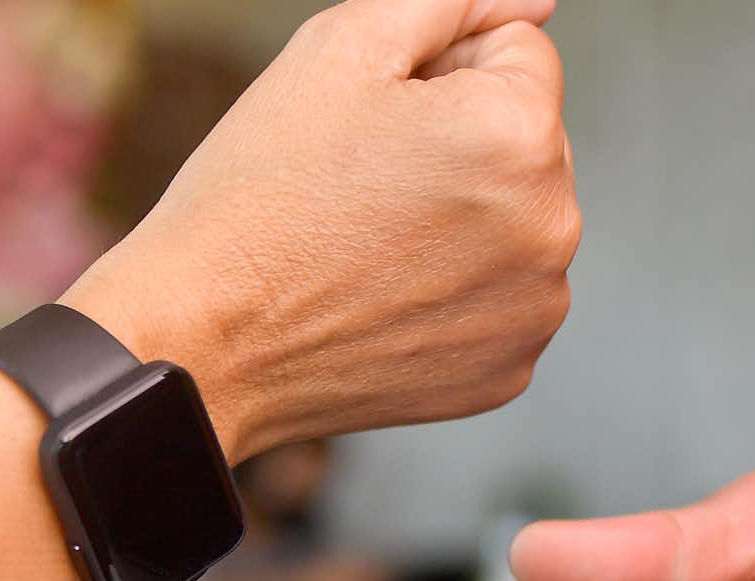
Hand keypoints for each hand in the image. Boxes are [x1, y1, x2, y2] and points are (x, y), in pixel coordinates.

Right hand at [65, 0, 578, 459]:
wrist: (204, 342)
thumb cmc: (259, 195)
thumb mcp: (342, 47)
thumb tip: (533, 2)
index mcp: (522, 135)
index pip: (520, 55)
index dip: (439, 71)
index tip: (375, 123)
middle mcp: (551, 227)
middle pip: (527, 142)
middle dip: (460, 146)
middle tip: (361, 185)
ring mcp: (534, 310)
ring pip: (514, 223)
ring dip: (459, 221)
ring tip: (366, 243)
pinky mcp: (507, 370)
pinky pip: (498, 299)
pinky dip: (451, 293)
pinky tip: (381, 297)